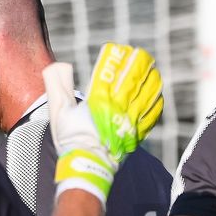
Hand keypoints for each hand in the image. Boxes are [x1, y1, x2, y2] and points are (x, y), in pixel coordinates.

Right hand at [46, 42, 162, 201]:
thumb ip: (57, 87)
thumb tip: (58, 65)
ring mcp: (129, 120)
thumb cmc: (71, 139)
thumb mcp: (58, 112)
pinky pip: (152, 114)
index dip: (117, 58)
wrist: (86, 167)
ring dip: (151, 80)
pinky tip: (157, 94)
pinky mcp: (137, 133)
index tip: (120, 49)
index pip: (110, 72)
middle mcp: (117, 107)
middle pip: (133, 79)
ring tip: (153, 69)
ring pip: (146, 94)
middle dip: (139, 63)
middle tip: (142, 54)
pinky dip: (156, 102)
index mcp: (97, 100)